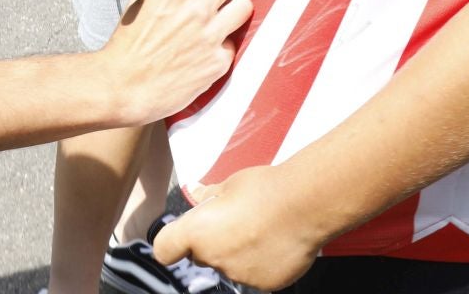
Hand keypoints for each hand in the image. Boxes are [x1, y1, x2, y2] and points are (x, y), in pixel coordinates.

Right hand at [98, 0, 252, 126]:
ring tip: (216, 17)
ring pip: (243, 5)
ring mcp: (210, 36)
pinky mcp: (218, 61)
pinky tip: (203, 48)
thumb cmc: (128, 42)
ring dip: (230, 8)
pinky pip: (233, 40)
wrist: (125, 87)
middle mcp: (196, 9)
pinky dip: (220, 42)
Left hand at [152, 167, 323, 290]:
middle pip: (200, 256)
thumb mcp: (229, 184)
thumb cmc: (264, 189)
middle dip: (211, 243)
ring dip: (238, 253)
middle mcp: (212, 257)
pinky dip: (260, 263)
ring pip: (229, 266)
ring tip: (261, 230)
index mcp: (196, 232)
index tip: (180, 236)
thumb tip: (199, 193)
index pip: (164, 250)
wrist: (304, 205)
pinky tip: (275, 243)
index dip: (172, 242)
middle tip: (234, 222)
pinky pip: (254, 275)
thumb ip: (210, 196)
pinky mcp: (263, 284)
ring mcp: (238, 274)